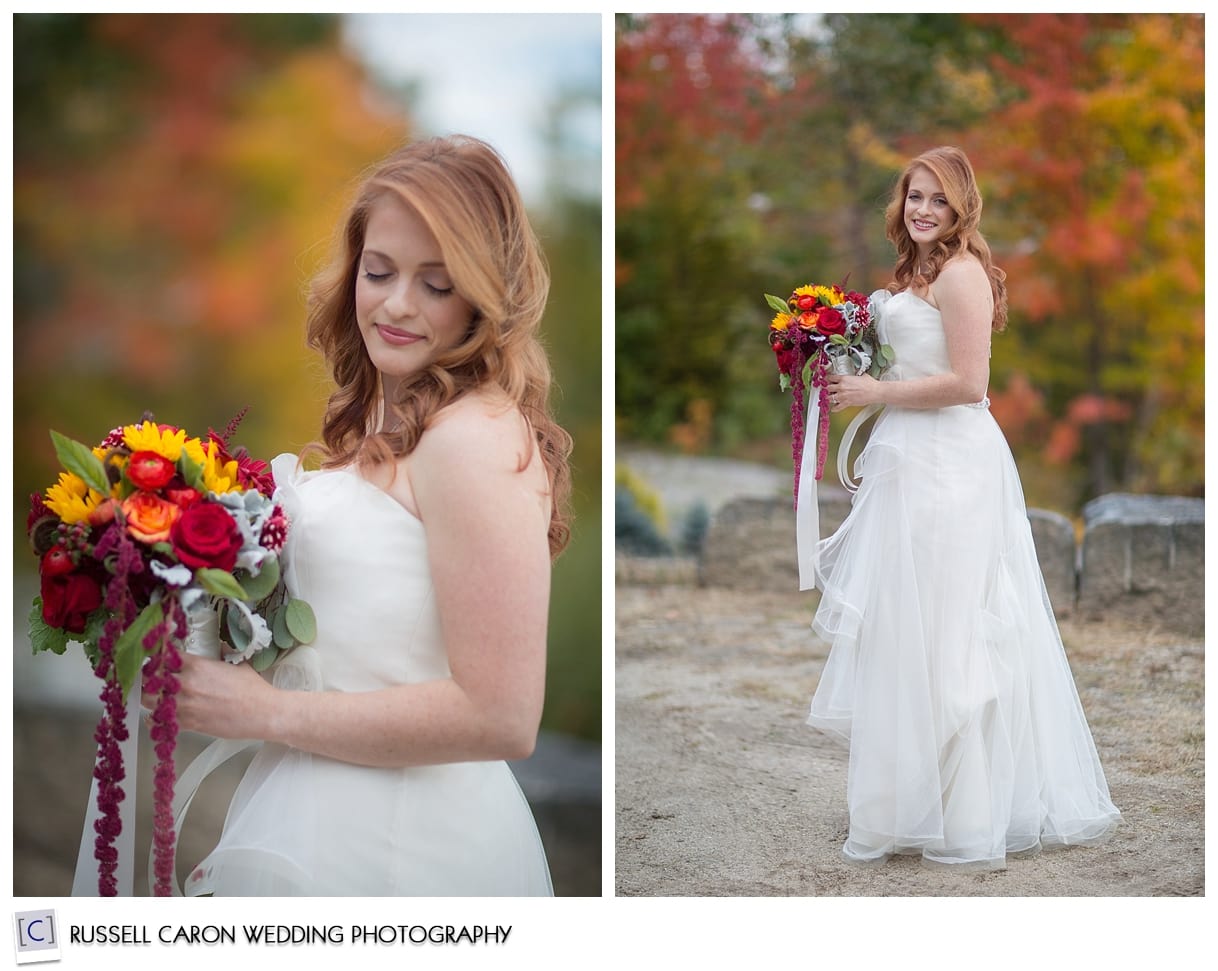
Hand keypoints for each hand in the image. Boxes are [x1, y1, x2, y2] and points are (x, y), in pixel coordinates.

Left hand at [143, 653, 276, 739]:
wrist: (263, 713)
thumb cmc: (253, 689)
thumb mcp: (237, 664)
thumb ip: (222, 656)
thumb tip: (221, 648)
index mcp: (197, 665)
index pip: (165, 656)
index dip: (159, 658)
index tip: (158, 660)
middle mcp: (186, 684)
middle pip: (150, 679)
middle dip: (150, 679)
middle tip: (153, 680)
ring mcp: (185, 705)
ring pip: (149, 700)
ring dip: (150, 698)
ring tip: (156, 697)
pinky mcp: (187, 724)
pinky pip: (158, 722)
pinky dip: (156, 720)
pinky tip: (161, 717)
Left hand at [825, 373, 880, 411]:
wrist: (875, 391)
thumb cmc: (870, 384)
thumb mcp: (861, 375)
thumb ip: (854, 376)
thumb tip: (855, 375)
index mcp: (844, 378)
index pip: (830, 378)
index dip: (827, 379)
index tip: (827, 380)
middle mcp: (841, 387)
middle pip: (827, 388)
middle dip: (827, 389)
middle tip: (827, 390)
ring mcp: (843, 396)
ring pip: (829, 398)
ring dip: (829, 398)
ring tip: (829, 398)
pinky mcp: (846, 403)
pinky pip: (836, 408)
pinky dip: (834, 409)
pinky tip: (833, 408)